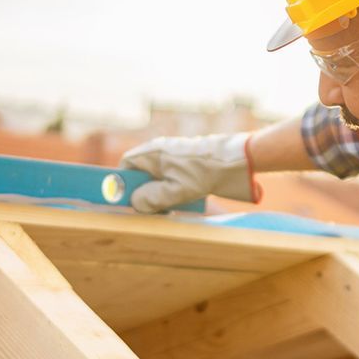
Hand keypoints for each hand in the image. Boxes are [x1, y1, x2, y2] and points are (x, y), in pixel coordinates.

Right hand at [120, 133, 256, 212]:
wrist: (235, 160)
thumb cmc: (204, 172)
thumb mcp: (175, 191)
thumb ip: (152, 198)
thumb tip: (136, 203)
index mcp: (152, 152)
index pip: (126, 165)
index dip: (123, 182)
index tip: (127, 199)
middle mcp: (160, 150)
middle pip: (142, 173)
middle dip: (145, 191)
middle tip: (152, 208)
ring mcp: (174, 154)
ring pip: (158, 177)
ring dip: (161, 193)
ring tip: (171, 205)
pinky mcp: (186, 161)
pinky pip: (172, 177)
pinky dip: (173, 189)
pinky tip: (183, 200)